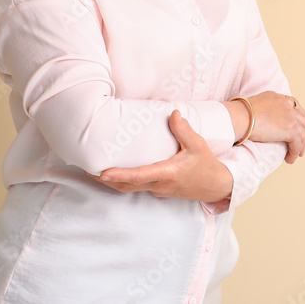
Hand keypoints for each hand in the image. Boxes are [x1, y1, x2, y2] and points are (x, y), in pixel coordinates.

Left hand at [89, 110, 233, 202]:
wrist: (217, 186)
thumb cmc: (207, 165)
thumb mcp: (198, 145)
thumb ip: (183, 130)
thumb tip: (173, 113)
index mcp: (167, 174)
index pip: (138, 176)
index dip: (119, 175)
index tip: (102, 172)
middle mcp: (159, 185)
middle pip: (126, 186)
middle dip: (105, 180)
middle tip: (87, 169)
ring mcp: (158, 190)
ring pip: (129, 188)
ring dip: (112, 181)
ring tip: (96, 170)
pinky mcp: (160, 190)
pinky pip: (137, 187)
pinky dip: (124, 181)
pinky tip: (118, 172)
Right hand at [235, 91, 304, 163]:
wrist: (241, 117)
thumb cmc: (239, 114)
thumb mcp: (254, 105)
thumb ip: (263, 110)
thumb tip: (261, 121)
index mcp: (277, 97)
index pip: (294, 104)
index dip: (301, 114)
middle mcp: (286, 104)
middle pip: (301, 119)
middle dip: (303, 131)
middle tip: (303, 142)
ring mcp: (290, 116)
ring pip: (302, 133)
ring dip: (300, 145)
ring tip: (296, 155)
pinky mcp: (291, 129)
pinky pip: (297, 144)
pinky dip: (294, 153)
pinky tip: (289, 159)